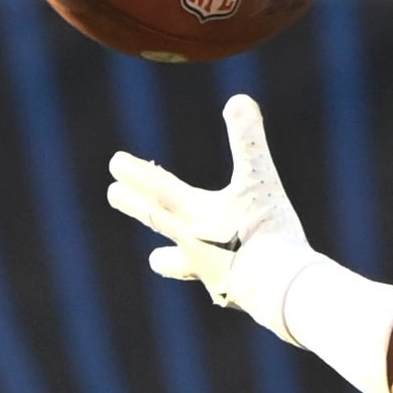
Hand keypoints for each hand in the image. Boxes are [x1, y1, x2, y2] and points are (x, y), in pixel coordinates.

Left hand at [107, 96, 318, 342]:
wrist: (279, 290)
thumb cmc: (266, 232)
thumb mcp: (260, 180)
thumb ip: (248, 140)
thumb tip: (240, 99)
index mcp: (194, 213)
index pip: (156, 187)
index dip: (135, 172)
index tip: (115, 163)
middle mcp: (191, 242)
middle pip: (155, 219)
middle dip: (134, 204)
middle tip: (113, 194)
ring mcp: (207, 272)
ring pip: (176, 263)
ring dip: (165, 257)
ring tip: (157, 259)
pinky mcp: (229, 294)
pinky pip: (215, 284)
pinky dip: (215, 279)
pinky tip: (223, 283)